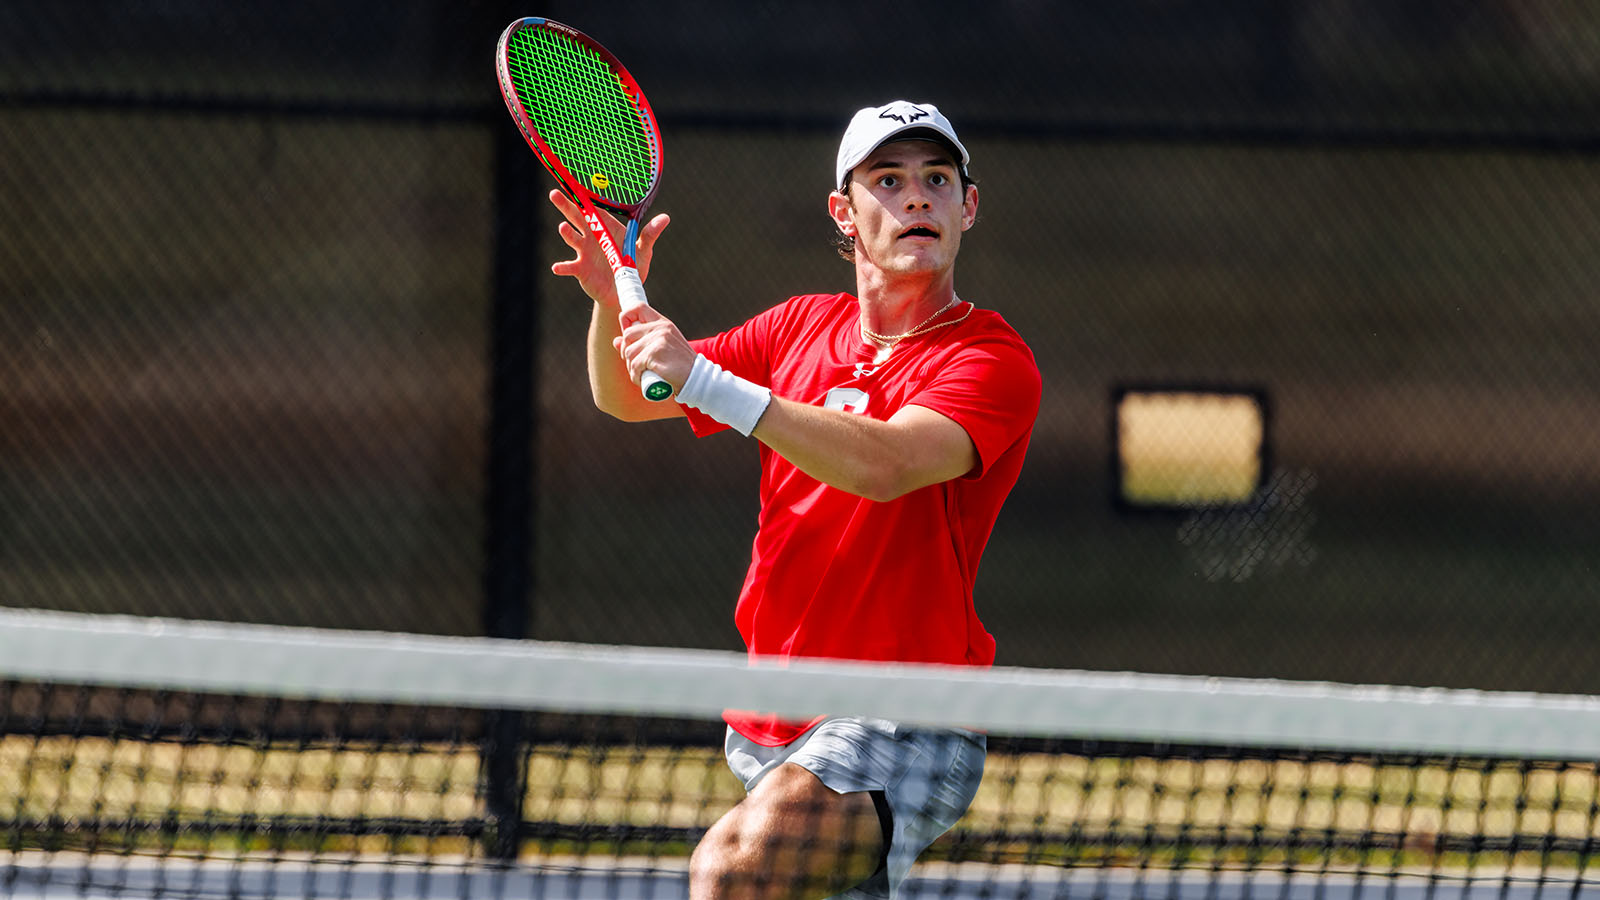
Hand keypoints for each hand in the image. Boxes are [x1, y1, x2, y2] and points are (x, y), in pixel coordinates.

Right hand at [548, 190, 669, 307]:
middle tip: (553, 193)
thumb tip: (666, 217)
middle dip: (566, 206)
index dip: (584, 197)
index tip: (574, 185)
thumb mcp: (643, 250)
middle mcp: (592, 236)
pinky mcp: (581, 270)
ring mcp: (584, 252)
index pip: (594, 208)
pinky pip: (570, 267)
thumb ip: (650, 234)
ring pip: (572, 239)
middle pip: (577, 218)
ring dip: (567, 233)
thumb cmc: (632, 266)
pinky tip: (557, 267)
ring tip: (563, 227)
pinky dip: (563, 267)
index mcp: (606, 227)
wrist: (622, 291)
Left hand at [614, 305, 696, 392]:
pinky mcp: (655, 353)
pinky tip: (642, 380)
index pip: (638, 308)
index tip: (627, 336)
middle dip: (627, 352)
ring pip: (629, 352)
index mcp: (663, 323)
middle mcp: (661, 328)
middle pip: (627, 334)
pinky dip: (635, 376)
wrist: (696, 379)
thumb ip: (640, 342)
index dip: (626, 318)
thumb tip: (616, 341)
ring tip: (642, 374)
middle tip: (636, 364)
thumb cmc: (679, 366)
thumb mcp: (661, 348)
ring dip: (631, 368)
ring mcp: (659, 339)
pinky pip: (635, 365)